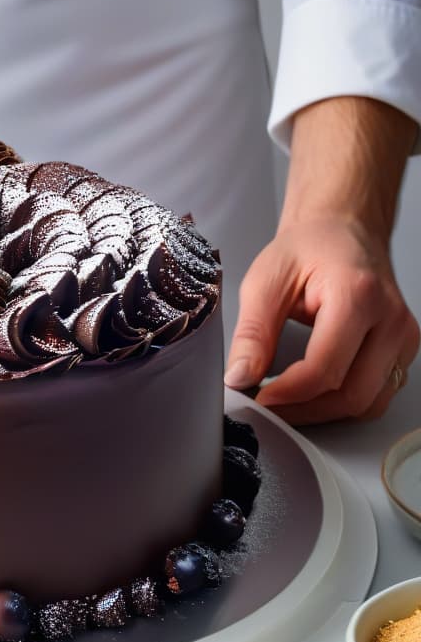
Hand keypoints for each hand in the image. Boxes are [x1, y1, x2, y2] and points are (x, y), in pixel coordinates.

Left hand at [226, 218, 418, 424]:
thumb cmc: (308, 248)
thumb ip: (252, 333)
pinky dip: (341, 403)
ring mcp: (403, 337)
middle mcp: (391, 320)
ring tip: (283, 401)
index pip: (326, 369)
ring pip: (367, 403)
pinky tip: (309, 393)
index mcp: (358, 296)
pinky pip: (376, 394)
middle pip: (351, 394)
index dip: (287, 394)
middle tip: (264, 406)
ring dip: (322, 412)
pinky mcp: (402, 350)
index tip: (256, 398)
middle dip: (303, 410)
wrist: (343, 229)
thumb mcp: (266, 281)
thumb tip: (240, 377)